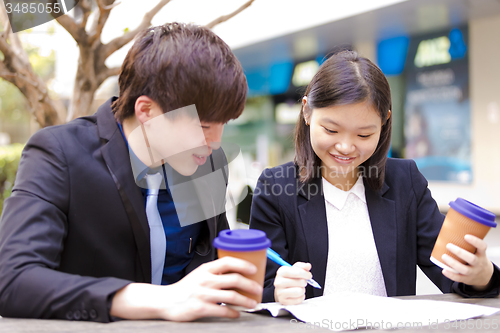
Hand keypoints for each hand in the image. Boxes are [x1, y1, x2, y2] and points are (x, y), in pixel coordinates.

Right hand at [110, 256, 262, 320]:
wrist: (166, 301)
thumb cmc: (186, 288)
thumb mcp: (199, 274)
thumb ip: (215, 272)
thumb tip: (238, 272)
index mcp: (206, 269)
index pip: (228, 261)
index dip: (243, 264)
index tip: (254, 269)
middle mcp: (205, 280)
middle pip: (234, 279)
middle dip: (250, 285)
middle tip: (258, 289)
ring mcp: (203, 294)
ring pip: (231, 296)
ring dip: (246, 300)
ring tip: (252, 303)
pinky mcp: (200, 308)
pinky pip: (223, 310)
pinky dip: (233, 312)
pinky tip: (237, 313)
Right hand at [274, 262, 311, 304]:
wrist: (281, 290)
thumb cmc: (289, 278)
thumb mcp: (294, 270)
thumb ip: (302, 267)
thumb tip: (308, 266)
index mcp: (281, 272)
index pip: (297, 272)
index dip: (305, 274)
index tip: (309, 275)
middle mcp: (278, 282)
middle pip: (300, 282)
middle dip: (304, 282)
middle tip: (302, 282)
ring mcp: (280, 293)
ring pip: (300, 291)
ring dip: (302, 290)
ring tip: (299, 288)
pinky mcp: (283, 301)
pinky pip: (298, 300)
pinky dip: (301, 297)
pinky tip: (297, 294)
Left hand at [441, 234, 493, 289]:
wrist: (484, 276)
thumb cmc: (476, 258)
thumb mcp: (478, 251)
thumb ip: (468, 243)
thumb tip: (451, 227)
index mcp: (482, 254)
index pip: (482, 247)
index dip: (475, 241)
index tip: (466, 236)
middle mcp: (478, 263)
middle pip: (471, 259)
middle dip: (460, 252)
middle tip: (448, 245)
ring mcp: (473, 272)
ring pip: (464, 269)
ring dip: (453, 263)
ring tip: (444, 256)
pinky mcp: (467, 279)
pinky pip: (459, 278)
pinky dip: (451, 275)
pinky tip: (444, 270)